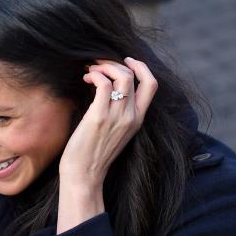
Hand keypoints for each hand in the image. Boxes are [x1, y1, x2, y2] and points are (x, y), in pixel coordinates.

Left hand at [56, 57, 155, 232]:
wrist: (84, 175)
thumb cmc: (93, 154)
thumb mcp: (114, 131)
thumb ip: (117, 112)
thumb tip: (106, 87)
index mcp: (138, 119)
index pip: (152, 85)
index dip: (141, 67)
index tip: (126, 60)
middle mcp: (131, 116)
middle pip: (135, 75)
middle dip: (115, 63)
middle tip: (98, 64)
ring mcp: (117, 116)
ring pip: (121, 76)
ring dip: (104, 66)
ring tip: (90, 70)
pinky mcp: (99, 117)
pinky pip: (103, 84)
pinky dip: (95, 75)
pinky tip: (86, 78)